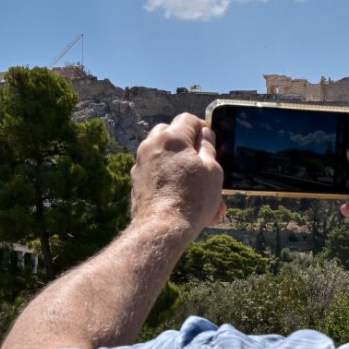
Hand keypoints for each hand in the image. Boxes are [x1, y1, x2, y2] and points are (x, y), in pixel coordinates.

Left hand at [130, 113, 225, 235]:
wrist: (162, 229)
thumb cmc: (192, 198)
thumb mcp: (212, 170)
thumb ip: (208, 147)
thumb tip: (205, 135)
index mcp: (172, 138)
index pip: (188, 120)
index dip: (202, 128)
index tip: (210, 141)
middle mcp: (151, 145)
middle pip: (171, 133)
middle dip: (187, 144)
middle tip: (202, 161)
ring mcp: (141, 163)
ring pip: (163, 155)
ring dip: (180, 165)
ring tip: (198, 189)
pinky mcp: (136, 181)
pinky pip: (156, 174)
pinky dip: (169, 180)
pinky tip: (184, 200)